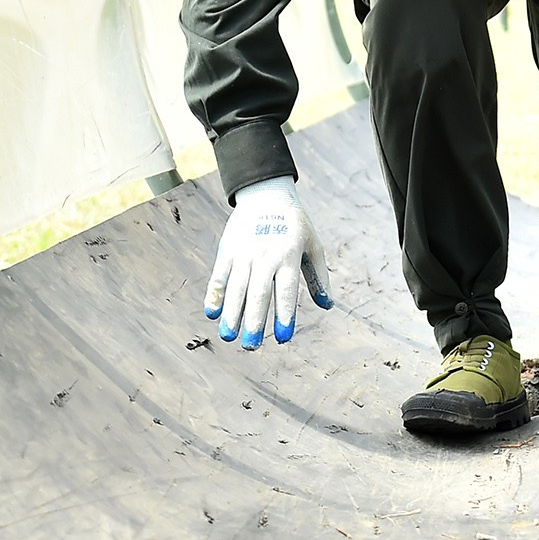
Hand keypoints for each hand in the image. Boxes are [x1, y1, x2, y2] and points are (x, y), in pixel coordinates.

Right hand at [204, 176, 332, 348]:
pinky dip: (215, 293)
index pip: (286, 289)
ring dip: (232, 313)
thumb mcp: (312, 245)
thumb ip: (319, 276)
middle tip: (252, 346)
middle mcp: (265, 255)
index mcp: (289, 255)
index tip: (283, 337)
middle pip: (259, 292)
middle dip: (254, 320)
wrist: (266, 193)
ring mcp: (244, 252)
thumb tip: (327, 306)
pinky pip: (220, 274)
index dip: (284, 314)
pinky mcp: (228, 249)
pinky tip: (212, 313)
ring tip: (229, 337)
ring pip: (237, 287)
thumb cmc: (294, 224)